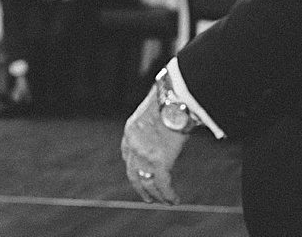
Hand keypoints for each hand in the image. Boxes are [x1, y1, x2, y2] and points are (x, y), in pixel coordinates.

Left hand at [121, 86, 188, 204]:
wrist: (174, 98)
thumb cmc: (169, 99)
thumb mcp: (154, 112)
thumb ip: (154, 125)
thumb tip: (166, 126)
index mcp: (130, 131)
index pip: (127, 156)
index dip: (134, 168)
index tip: (140, 175)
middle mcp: (133, 145)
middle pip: (134, 173)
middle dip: (141, 188)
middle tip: (148, 198)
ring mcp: (145, 155)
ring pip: (148, 183)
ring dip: (157, 196)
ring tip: (165, 202)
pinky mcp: (160, 161)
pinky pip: (163, 185)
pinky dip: (169, 195)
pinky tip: (175, 200)